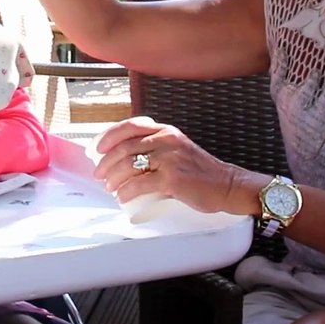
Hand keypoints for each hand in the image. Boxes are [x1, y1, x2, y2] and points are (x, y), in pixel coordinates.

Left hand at [92, 116, 248, 213]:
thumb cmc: (201, 172)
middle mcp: (167, 141)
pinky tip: (122, 197)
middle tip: (100, 175)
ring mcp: (170, 159)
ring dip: (114, 178)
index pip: (130, 126)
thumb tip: (127, 157)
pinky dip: (126, 191)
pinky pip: (140, 184)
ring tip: (110, 188)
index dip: (109, 136)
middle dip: (106, 163)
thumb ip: (158, 147)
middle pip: (125, 148)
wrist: (226, 185)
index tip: (98, 149)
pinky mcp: (172, 179)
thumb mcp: (178, 149)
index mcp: (167, 131)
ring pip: (129, 165)